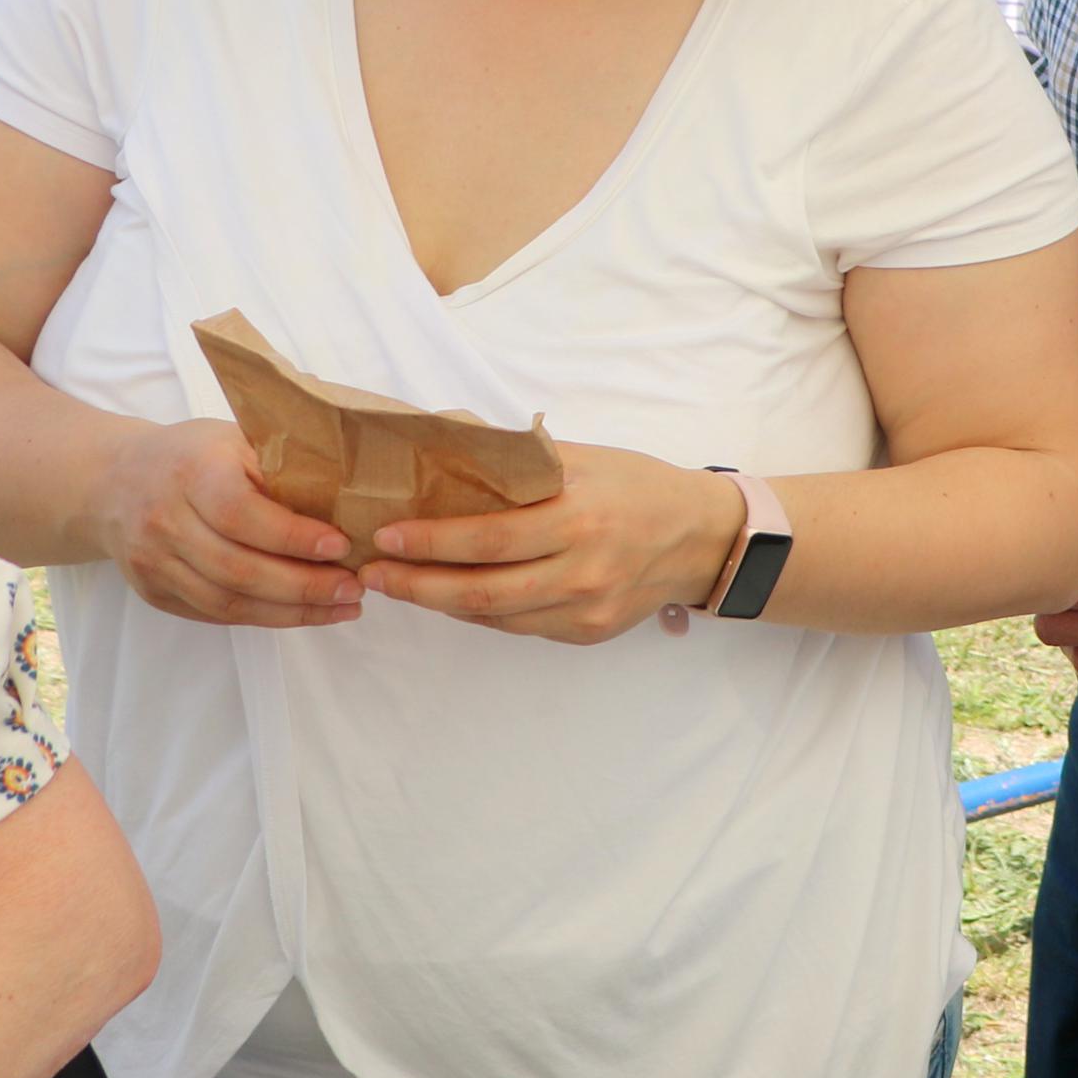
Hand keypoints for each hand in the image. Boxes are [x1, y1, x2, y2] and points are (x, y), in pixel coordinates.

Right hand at [86, 419, 362, 628]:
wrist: (113, 482)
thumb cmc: (194, 456)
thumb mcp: (236, 440)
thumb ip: (282, 465)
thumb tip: (353, 499)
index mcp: (191, 474)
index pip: (240, 514)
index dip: (292, 536)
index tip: (342, 546)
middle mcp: (163, 520)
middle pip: (237, 568)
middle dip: (304, 586)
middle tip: (354, 588)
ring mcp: (152, 562)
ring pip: (226, 602)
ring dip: (291, 612)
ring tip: (342, 607)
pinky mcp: (152, 592)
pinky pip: (214, 614)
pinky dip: (265, 618)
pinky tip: (304, 612)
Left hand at [362, 443, 743, 644]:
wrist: (705, 537)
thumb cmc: (639, 486)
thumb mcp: (584, 459)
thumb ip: (521, 463)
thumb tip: (443, 445)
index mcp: (580, 519)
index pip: (489, 539)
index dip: (431, 543)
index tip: (385, 536)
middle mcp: (584, 571)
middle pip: (482, 591)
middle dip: (417, 584)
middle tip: (372, 573)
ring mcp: (588, 608)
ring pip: (496, 616)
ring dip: (439, 603)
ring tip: (399, 585)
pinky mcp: (590, 632)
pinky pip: (521, 626)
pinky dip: (480, 613)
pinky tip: (452, 596)